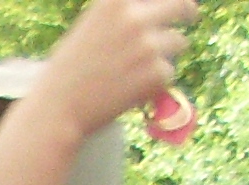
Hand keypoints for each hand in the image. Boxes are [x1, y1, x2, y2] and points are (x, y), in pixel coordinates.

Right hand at [32, 0, 197, 138]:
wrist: (57, 109)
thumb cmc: (67, 71)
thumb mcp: (90, 27)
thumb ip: (121, 14)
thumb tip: (154, 11)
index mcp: (115, 1)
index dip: (170, 0)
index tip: (178, 1)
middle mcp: (135, 18)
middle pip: (181, 5)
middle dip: (187, 12)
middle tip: (191, 16)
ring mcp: (148, 45)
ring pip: (178, 43)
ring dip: (164, 55)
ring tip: (133, 72)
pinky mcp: (157, 74)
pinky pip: (169, 73)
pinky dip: (155, 83)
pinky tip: (128, 91)